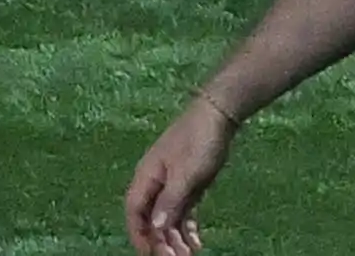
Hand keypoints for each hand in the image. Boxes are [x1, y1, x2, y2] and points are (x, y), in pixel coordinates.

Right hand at [126, 96, 239, 255]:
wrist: (220, 113)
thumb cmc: (199, 140)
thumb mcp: (186, 174)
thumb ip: (170, 202)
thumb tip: (154, 227)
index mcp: (147, 176)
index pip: (135, 211)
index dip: (140, 234)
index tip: (152, 253)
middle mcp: (156, 182)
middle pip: (151, 218)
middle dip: (161, 240)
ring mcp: (172, 184)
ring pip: (167, 218)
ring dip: (175, 237)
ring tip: (190, 254)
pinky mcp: (187, 184)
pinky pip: (182, 212)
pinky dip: (187, 227)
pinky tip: (197, 242)